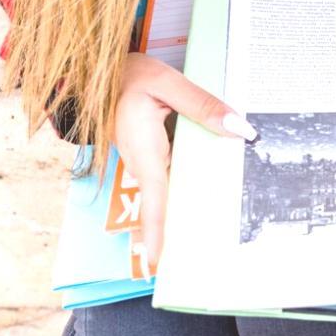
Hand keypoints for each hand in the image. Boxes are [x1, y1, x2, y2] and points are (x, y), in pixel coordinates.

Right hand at [114, 52, 256, 272]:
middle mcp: (144, 163)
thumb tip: (239, 129)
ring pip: (174, 187)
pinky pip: (174, 171)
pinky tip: (221, 175)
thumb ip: (202, 105)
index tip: (158, 263)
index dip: (157, 232)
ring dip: (196, 201)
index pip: (153, 200)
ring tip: (228, 221)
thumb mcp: (166, 83)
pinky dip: (195, 176)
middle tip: (213, 251)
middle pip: (168, 201)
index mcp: (144, 151)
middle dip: (188, 224)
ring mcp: (147, 161)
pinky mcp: (152, 154)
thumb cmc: (126, 76)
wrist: (96, 72)